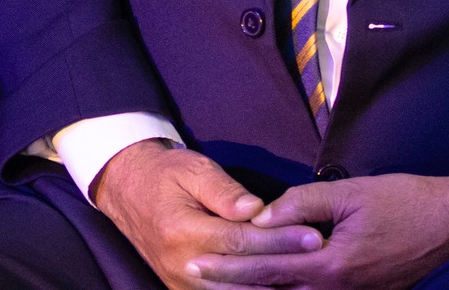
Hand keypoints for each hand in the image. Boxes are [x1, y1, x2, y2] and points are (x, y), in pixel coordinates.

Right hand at [93, 141, 322, 289]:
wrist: (125, 189)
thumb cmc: (164, 174)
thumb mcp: (192, 170)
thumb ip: (223, 191)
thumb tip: (256, 209)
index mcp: (183, 232)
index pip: (242, 242)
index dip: (280, 241)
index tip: (314, 235)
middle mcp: (182, 265)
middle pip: (245, 275)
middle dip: (287, 268)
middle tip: (322, 258)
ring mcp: (181, 283)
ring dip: (274, 287)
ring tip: (308, 276)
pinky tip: (278, 285)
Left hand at [189, 174, 448, 288]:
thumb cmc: (402, 201)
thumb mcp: (348, 192)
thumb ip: (301, 203)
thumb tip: (260, 215)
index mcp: (334, 265)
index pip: (270, 270)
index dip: (231, 267)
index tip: (198, 263)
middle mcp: (340, 289)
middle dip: (234, 286)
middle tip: (194, 277)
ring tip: (220, 286)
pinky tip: (268, 285)